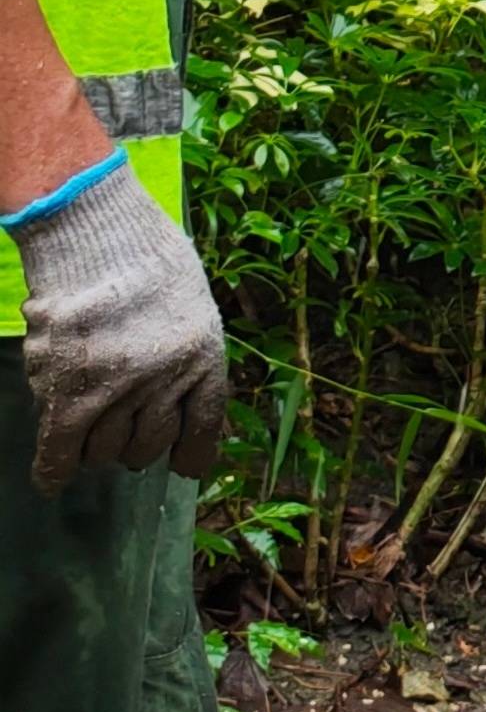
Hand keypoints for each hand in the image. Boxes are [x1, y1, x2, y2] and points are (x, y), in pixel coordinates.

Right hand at [12, 162, 226, 488]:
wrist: (95, 231)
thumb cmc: (143, 255)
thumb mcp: (189, 301)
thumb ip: (184, 349)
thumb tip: (170, 403)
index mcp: (204, 353)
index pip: (205, 422)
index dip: (195, 452)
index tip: (187, 468)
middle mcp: (167, 377)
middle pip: (149, 443)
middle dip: (135, 446)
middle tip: (121, 436)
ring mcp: (118, 386)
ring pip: (105, 449)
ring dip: (96, 449)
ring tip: (89, 432)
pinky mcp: (69, 391)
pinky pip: (61, 448)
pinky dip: (55, 469)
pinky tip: (53, 480)